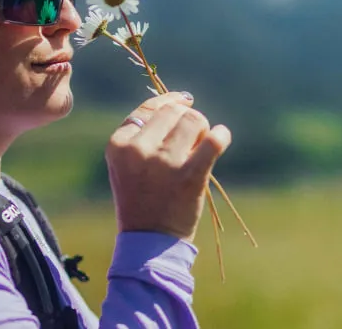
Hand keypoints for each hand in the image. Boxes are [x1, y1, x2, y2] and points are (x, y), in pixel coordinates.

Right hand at [106, 92, 231, 242]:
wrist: (149, 241)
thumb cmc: (139, 199)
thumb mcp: (126, 164)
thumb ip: (142, 135)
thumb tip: (178, 103)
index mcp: (119, 144)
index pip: (148, 108)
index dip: (170, 100)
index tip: (185, 99)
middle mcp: (138, 149)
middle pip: (172, 111)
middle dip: (187, 116)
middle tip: (193, 133)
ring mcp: (164, 162)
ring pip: (193, 121)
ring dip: (202, 128)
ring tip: (201, 144)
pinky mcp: (189, 176)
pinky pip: (213, 141)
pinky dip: (221, 135)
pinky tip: (221, 136)